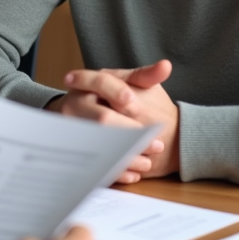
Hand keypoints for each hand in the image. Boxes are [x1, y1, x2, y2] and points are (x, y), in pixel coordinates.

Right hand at [57, 60, 179, 181]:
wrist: (74, 113)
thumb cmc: (106, 97)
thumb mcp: (122, 82)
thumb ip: (145, 76)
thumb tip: (166, 66)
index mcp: (88, 84)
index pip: (100, 82)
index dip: (115, 91)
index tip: (131, 101)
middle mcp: (75, 104)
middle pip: (102, 118)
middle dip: (131, 132)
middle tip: (157, 145)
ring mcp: (72, 128)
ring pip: (99, 143)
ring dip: (126, 155)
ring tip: (148, 162)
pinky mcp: (73, 149)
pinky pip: (92, 163)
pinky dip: (115, 170)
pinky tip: (134, 173)